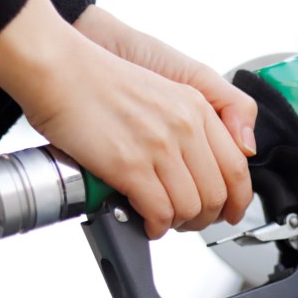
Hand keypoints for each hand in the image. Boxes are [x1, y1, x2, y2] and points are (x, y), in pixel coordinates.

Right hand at [0, 0, 251, 238]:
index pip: (237, 166)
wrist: (60, 71)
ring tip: (163, 220)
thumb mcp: (167, 86)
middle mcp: (185, 126)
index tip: (230, 210)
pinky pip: (160, 212)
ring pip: (191, 207)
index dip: (237, 198)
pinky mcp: (131, 166)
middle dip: (205, 217)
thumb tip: (235, 151)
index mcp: (196, 107)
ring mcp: (159, 147)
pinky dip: (156, 226)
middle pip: (217, 193)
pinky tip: (147, 223)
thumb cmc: (100, 80)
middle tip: (189, 221)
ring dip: (178, 223)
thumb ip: (202, 116)